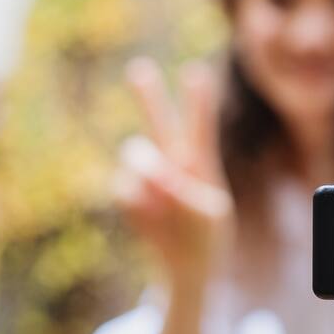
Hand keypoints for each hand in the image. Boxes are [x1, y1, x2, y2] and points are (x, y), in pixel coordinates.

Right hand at [116, 57, 233, 294]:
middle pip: (158, 122)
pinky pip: (125, 189)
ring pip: (135, 154)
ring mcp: (147, 177)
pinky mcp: (128, 194)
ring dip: (146, 169)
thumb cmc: (206, 234)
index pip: (198, 126)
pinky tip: (152, 218)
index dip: (197, 102)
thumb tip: (152, 176)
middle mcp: (171, 161)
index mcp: (198, 161)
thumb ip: (183, 193)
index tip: (196, 73)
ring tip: (165, 196)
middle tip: (139, 69)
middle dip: (148, 96)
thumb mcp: (208, 217)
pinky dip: (139, 204)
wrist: (186, 264)